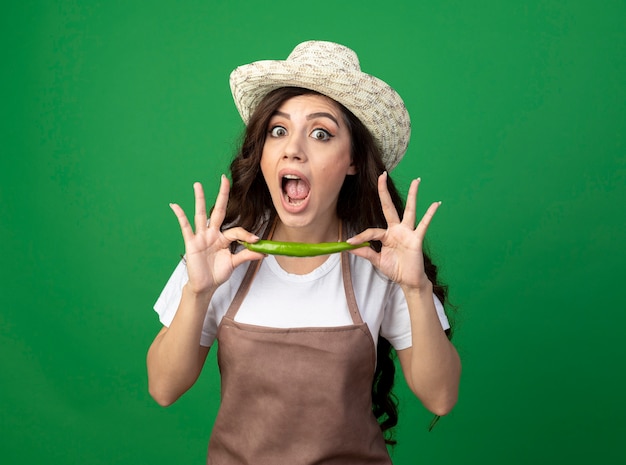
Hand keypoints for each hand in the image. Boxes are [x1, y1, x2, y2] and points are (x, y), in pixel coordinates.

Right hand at [169, 176, 263, 295]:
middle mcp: (213, 234)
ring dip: (200, 199)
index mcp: (224, 238)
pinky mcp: (191, 243)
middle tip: (224, 179)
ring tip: (197, 185)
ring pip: (201, 215)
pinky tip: (174, 205)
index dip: (246, 235)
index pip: (236, 230)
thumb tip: (263, 252)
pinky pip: (185, 227)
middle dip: (222, 195)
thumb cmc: (217, 273)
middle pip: (219, 211)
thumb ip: (246, 255)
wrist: (205, 286)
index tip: (256, 241)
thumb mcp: (234, 263)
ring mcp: (201, 237)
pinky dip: (180, 216)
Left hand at [347, 172, 440, 290]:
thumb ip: (365, 252)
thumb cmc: (395, 269)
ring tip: (416, 181)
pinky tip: (436, 204)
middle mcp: (397, 230)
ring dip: (413, 195)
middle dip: (384, 191)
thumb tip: (348, 246)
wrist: (408, 281)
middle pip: (389, 207)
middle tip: (382, 175)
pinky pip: (424, 224)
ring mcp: (408, 233)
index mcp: (387, 235)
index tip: (349, 242)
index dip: (360, 237)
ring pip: (409, 210)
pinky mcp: (417, 239)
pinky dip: (430, 214)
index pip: (371, 231)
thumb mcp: (377, 260)